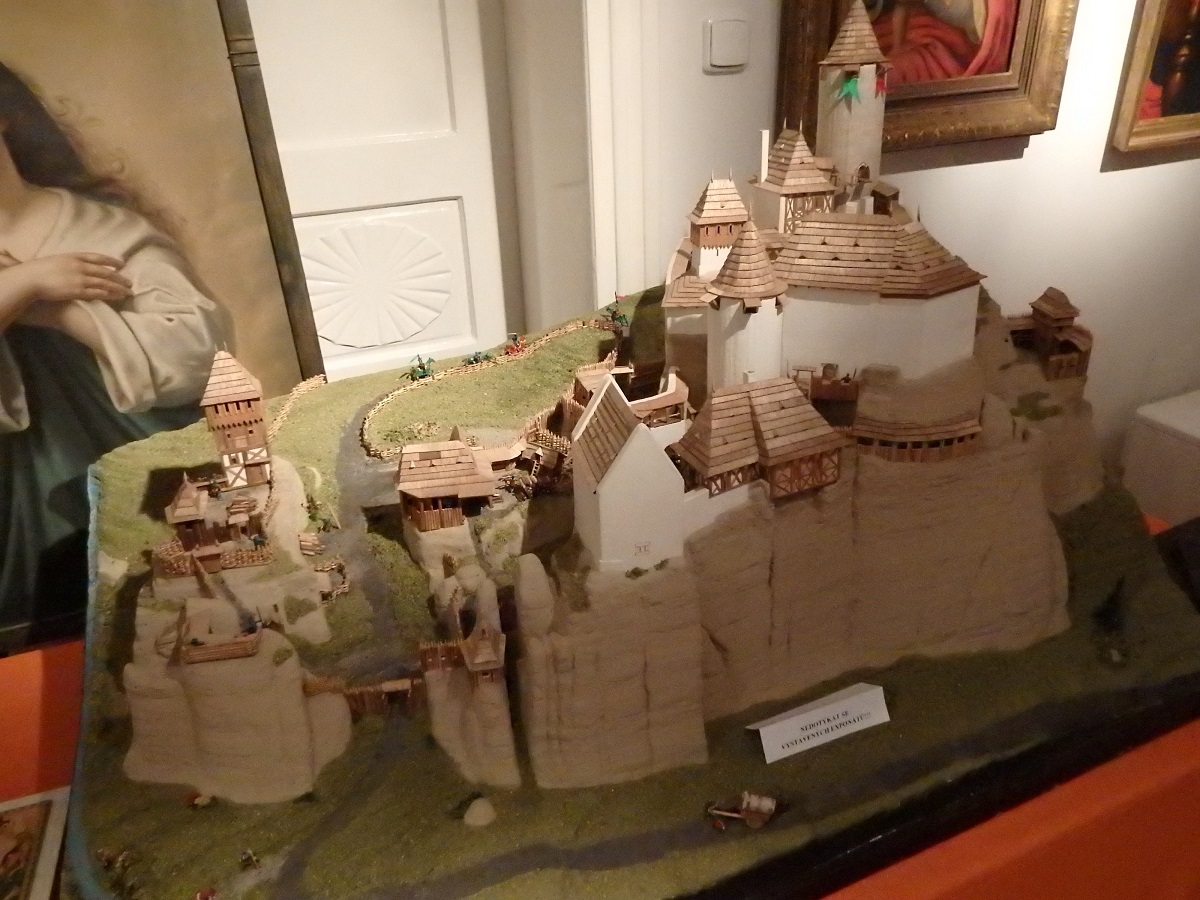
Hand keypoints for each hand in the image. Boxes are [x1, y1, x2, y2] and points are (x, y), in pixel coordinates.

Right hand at [0, 252, 131, 303]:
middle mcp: (80, 266)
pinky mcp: (77, 291)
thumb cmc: (40, 269)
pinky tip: (116, 297)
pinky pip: (97, 293)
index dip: (111, 261)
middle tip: (130, 283)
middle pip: (105, 272)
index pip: (98, 257)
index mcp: (75, 256)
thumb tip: (82, 267)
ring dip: (118, 288)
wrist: (31, 279)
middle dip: (119, 278)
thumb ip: (72, 263)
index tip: (121, 264)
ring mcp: (80, 279)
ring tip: (128, 292)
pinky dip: (108, 295)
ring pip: (104, 283)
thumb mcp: (58, 260)